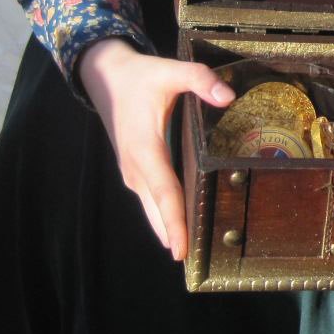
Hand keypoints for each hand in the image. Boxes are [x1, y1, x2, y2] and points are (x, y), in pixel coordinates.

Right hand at [79, 39, 233, 259]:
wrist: (105, 76)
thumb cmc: (140, 76)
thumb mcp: (170, 70)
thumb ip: (199, 80)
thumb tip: (228, 97)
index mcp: (145, 148)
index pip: (164, 192)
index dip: (174, 222)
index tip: (182, 250)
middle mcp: (136, 167)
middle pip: (157, 210)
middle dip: (175, 236)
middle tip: (197, 263)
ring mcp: (132, 172)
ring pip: (151, 209)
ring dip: (169, 230)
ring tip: (190, 254)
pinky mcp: (134, 171)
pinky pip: (150, 200)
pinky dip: (163, 217)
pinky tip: (178, 229)